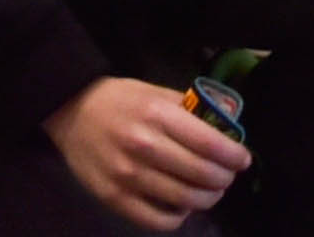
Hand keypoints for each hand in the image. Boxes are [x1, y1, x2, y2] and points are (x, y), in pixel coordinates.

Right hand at [44, 73, 248, 226]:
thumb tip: (225, 132)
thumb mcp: (157, 92)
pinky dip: (178, 217)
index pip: (211, 144)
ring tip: (209, 191)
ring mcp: (128, 176)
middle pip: (202, 175)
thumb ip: (189, 112)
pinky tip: (182, 206)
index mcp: (158, 115)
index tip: (243, 159)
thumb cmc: (120, 100)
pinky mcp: (114, 199)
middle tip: (228, 176)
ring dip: (207, 198)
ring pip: (185, 200)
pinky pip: (158, 220)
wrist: (71, 111)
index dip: (235, 156)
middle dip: (224, 179)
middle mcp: (145, 147)